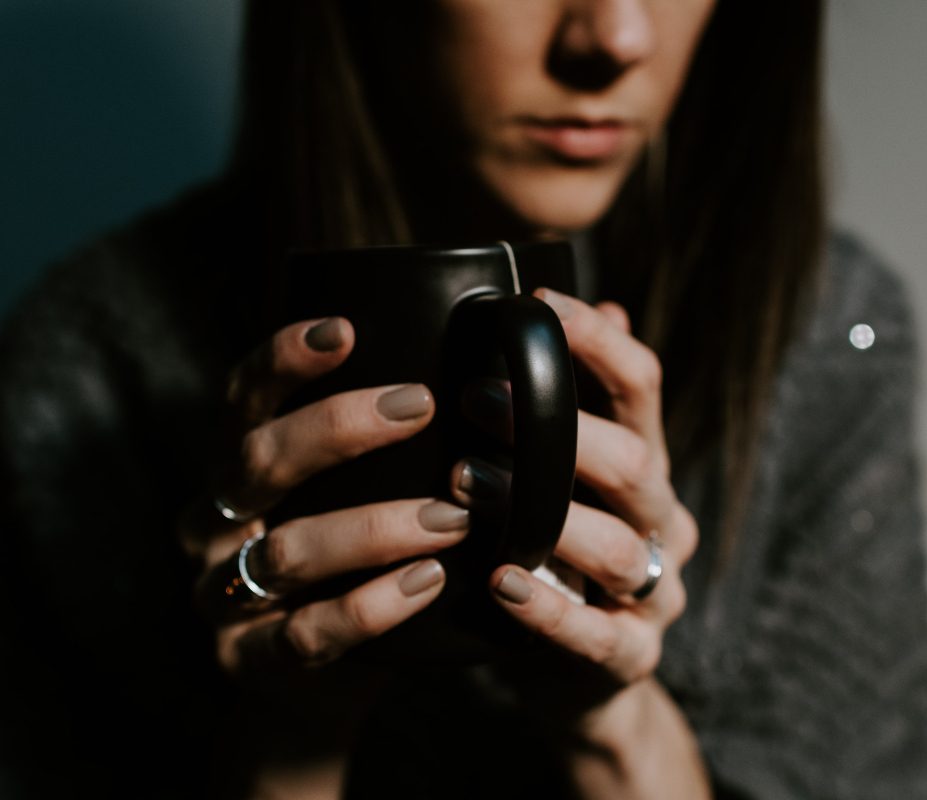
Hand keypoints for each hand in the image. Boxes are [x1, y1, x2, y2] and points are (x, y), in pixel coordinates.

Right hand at [176, 317, 468, 741]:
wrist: (313, 680)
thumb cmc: (354, 561)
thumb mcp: (358, 494)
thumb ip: (398, 443)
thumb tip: (498, 361)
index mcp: (238, 465)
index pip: (243, 397)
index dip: (283, 359)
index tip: (345, 330)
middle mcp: (214, 519)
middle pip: (258, 458)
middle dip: (339, 426)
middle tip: (421, 406)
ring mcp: (222, 592)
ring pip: (286, 549)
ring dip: (375, 526)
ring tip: (454, 516)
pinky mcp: (250, 657)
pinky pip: (307, 631)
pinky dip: (372, 605)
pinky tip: (429, 581)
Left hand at [456, 288, 697, 728]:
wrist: (586, 674)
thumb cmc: (560, 553)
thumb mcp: (566, 478)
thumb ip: (572, 403)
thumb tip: (596, 302)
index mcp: (645, 464)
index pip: (643, 386)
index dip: (598, 340)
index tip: (537, 302)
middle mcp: (661, 520)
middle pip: (637, 462)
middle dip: (559, 429)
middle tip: (474, 400)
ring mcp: (655, 592)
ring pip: (618, 549)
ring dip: (544, 515)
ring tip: (465, 485)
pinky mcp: (631, 654)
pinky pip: (598, 635)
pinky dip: (549, 610)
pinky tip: (499, 582)